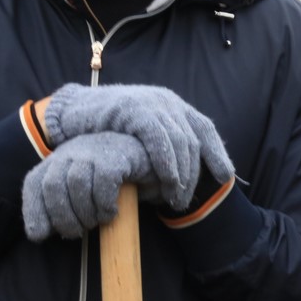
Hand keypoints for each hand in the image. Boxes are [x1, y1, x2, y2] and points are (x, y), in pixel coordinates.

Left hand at [22, 132, 160, 240]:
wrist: (148, 159)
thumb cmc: (110, 182)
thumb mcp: (81, 194)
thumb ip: (60, 209)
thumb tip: (37, 234)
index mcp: (58, 160)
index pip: (34, 183)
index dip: (34, 212)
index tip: (41, 235)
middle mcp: (71, 151)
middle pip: (53, 184)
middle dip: (62, 217)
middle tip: (77, 233)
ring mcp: (94, 149)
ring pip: (76, 182)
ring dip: (85, 211)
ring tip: (96, 222)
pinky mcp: (116, 154)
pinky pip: (103, 180)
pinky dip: (104, 203)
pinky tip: (111, 212)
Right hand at [44, 84, 232, 209]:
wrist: (74, 111)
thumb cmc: (108, 129)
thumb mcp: (141, 134)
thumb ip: (162, 144)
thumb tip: (184, 170)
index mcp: (173, 105)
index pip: (204, 128)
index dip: (217, 152)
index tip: (225, 176)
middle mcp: (167, 101)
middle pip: (193, 140)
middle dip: (194, 173)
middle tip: (186, 199)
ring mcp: (152, 103)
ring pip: (180, 140)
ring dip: (181, 173)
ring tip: (175, 197)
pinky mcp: (136, 109)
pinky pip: (159, 138)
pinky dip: (166, 161)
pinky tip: (167, 180)